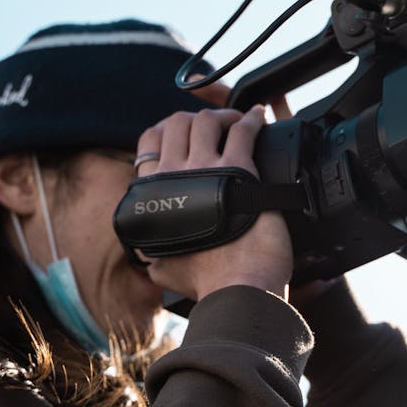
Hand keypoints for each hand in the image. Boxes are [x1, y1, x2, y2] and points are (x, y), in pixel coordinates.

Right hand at [135, 105, 293, 302]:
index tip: (185, 137)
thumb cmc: (205, 283)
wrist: (236, 290)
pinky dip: (251, 119)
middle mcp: (173, 175)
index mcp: (152, 195)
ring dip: (223, 116)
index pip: (149, 143)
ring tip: (237, 123)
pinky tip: (258, 118)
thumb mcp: (163, 270)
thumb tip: (152, 263)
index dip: (167, 132)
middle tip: (216, 128)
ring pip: (206, 120)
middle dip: (196, 119)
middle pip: (177, 122)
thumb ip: (154, 257)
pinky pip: (242, 130)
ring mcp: (205, 170)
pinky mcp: (240, 170)